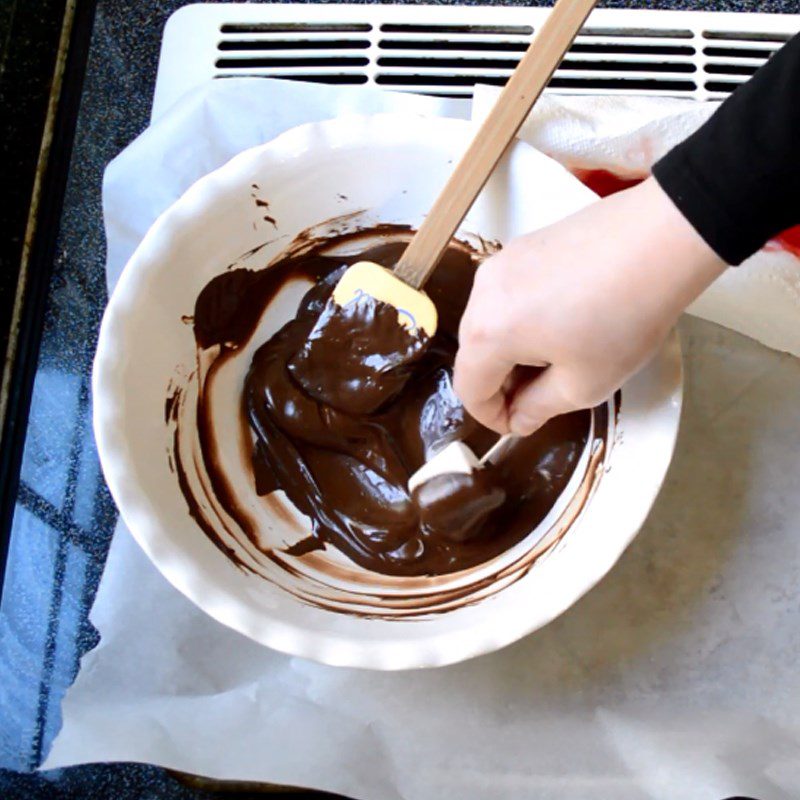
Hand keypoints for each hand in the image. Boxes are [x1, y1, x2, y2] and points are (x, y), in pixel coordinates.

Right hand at [453, 177, 726, 434]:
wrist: (661, 238)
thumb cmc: (623, 318)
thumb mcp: (583, 384)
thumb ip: (538, 409)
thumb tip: (518, 418)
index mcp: (487, 334)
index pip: (469, 389)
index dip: (492, 417)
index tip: (521, 424)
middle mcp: (481, 294)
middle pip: (475, 353)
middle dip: (502, 382)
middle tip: (541, 396)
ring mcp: (501, 263)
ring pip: (491, 322)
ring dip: (513, 349)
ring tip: (557, 357)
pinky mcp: (524, 245)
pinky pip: (508, 294)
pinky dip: (524, 317)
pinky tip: (564, 320)